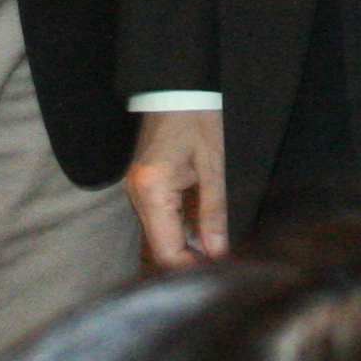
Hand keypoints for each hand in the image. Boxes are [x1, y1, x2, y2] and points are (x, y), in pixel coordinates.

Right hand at [125, 109, 228, 268]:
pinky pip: (159, 218)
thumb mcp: (214, 165)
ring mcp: (137, 189)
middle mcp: (137, 193)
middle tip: (223, 265)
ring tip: (216, 250)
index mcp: (152, 189)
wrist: (178, 85)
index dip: (191, 270)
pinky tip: (202, 231)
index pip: (166, 251)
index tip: (219, 274)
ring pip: (159, 235)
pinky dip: (180, 228)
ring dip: (186, 246)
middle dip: (190, 260)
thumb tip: (217, 253)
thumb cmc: (198, 118)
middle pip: (160, 247)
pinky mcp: (143, 184)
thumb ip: (214, 212)